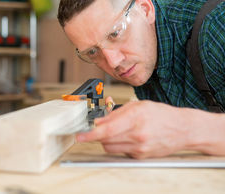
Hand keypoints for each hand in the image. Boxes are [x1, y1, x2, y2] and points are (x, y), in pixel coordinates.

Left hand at [76, 99, 224, 158]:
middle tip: (95, 129)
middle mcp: (137, 135)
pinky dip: (119, 144)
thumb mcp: (138, 106)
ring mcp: (139, 148)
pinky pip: (121, 151)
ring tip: (115, 131)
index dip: (90, 134)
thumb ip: (116, 113)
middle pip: (105, 140)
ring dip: (106, 140)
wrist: (183, 129)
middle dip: (97, 135)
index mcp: (135, 118)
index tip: (80, 136)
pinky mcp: (141, 156)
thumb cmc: (161, 115)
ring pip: (111, 147)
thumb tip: (98, 121)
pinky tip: (127, 136)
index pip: (107, 130)